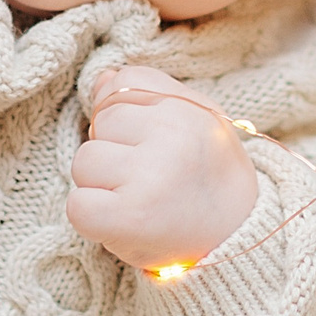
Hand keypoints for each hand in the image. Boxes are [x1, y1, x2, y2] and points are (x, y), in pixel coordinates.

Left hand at [67, 68, 259, 271]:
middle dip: (114, 149)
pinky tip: (123, 220)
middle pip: (99, 124)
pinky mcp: (128, 218)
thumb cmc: (208, 173)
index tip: (152, 141)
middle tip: (149, 176)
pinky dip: (92, 217)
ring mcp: (148, 178)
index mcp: (186, 109)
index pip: (121, 84)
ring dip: (101, 184)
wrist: (238, 235)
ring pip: (83, 162)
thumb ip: (149, 91)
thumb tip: (100, 80)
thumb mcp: (197, 117)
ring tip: (138, 197)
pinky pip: (77, 204)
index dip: (128, 116)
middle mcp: (170, 138)